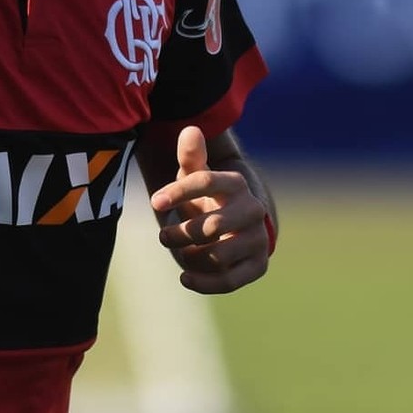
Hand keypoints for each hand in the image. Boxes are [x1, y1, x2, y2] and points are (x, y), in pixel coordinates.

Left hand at [150, 126, 270, 293]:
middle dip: (179, 233)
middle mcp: (252, 210)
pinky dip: (204, 282)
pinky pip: (229, 280)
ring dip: (189, 257)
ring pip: (217, 255)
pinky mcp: (258, 266)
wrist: (237, 226)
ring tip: (179, 252)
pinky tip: (185, 278)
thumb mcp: (197, 175)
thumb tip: (190, 130)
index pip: (206, 182)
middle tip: (164, 236)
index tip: (154, 201)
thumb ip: (192, 155)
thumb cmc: (209, 198)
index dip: (178, 191)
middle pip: (210, 226)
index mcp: (236, 183)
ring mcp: (257, 239)